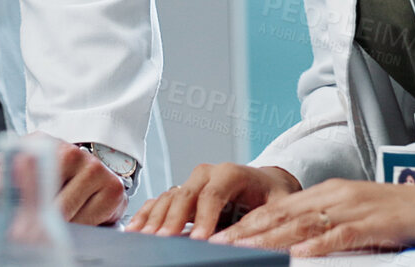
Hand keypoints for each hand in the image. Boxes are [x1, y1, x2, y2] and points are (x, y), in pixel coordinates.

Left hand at [0, 132, 127, 224]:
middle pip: (42, 203)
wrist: (85, 170)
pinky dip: (77, 230)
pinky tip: (74, 220)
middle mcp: (71, 152)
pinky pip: (88, 224)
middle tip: (21, 230)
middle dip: (28, 221)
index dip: (4, 202)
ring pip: (65, 217)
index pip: (15, 176)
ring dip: (54, 229)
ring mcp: (94, 170)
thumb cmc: (45, 169)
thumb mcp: (13, 165)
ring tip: (50, 223)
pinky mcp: (112, 190)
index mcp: (42, 143)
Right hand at [126, 162, 298, 239]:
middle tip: (165, 240)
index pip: (213, 194)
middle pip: (185, 195)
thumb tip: (245, 240)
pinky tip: (137, 228)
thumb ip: (261, 222)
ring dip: (156, 218)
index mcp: (231, 173)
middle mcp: (207, 174)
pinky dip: (148, 214)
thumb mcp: (277, 207)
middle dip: (174, 219)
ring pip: (169, 197)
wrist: (267, 184)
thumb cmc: (272, 196)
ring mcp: (192, 181)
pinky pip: (161, 201)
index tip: (199, 239)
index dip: (203, 218)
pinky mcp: (183, 192)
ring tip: (146, 237)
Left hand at [210, 179, 414, 255]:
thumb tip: (296, 244)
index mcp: (331, 192)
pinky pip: (341, 235)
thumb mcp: (359, 216)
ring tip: (243, 249)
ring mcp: (356, 208)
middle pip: (283, 214)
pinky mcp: (376, 223)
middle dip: (247, 230)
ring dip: (270, 238)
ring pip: (304, 224)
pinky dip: (317, 245)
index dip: (249, 221)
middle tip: (217, 243)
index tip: (222, 234)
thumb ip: (328, 225)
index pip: (280, 207)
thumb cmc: (405, 215)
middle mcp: (338, 195)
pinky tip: (297, 255)